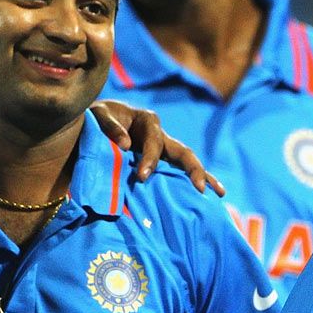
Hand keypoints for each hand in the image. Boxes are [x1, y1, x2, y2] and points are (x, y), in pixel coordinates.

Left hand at [87, 99, 224, 195]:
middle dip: (192, 169)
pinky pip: (180, 173)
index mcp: (147, 121)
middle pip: (182, 152)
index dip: (150, 158)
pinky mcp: (161, 162)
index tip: (142, 177)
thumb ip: (109, 126)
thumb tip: (126, 145)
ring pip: (188, 162)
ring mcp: (164, 150)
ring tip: (218, 193)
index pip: (154, 141)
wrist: (94, 124)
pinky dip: (194, 182)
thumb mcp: (98, 115)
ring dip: (203, 177)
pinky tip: (209, 196)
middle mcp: (160, 135)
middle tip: (198, 188)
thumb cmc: (95, 119)